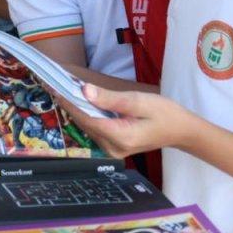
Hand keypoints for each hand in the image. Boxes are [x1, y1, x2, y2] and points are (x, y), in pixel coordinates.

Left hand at [54, 83, 194, 158]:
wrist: (181, 130)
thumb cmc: (164, 113)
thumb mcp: (139, 101)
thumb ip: (111, 98)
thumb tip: (84, 91)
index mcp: (120, 137)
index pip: (86, 118)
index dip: (68, 102)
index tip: (53, 85)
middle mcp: (113, 148)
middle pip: (84, 123)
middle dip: (68, 103)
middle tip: (51, 82)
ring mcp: (113, 150)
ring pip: (87, 126)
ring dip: (75, 108)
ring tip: (60, 87)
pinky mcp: (113, 146)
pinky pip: (94, 128)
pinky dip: (86, 113)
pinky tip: (78, 99)